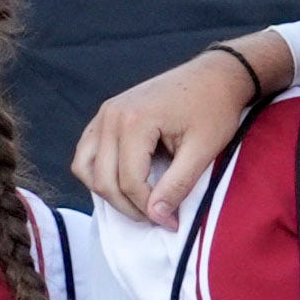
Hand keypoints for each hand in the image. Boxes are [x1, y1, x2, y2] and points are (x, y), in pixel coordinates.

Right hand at [75, 39, 268, 225]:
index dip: (148, 209)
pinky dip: (100, 173)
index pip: (129, 181)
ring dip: (108, 193)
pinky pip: (88, 153)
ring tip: (140, 204)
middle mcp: (110, 116)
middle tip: (158, 218)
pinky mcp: (106, 116)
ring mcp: (104, 114)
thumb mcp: (202, 151)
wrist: (214, 76)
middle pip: (103, 179)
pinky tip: (127, 184)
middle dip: (129, 207)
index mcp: (134, 122)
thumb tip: (157, 216)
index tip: (171, 223)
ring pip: (86, 168)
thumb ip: (177, 185)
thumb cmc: (214, 109)